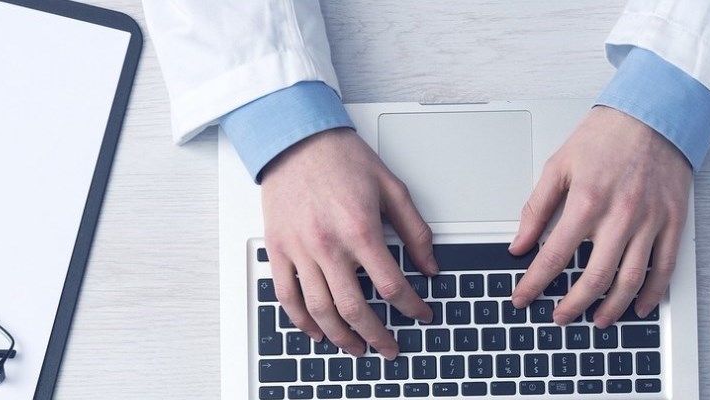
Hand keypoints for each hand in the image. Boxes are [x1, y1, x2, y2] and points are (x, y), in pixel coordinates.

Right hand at [261, 128, 438, 358]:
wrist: (297, 139)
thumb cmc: (342, 158)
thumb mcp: (392, 188)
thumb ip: (415, 230)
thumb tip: (430, 265)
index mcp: (360, 229)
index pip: (392, 285)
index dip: (412, 307)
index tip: (421, 314)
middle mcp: (328, 245)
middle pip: (355, 308)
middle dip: (377, 335)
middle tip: (389, 347)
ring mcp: (300, 250)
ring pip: (320, 310)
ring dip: (341, 337)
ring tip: (356, 347)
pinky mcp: (279, 249)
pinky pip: (287, 296)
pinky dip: (303, 321)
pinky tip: (317, 331)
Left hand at [508, 106, 690, 326]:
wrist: (654, 114)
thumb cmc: (606, 136)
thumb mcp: (559, 165)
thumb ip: (536, 207)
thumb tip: (519, 243)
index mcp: (587, 201)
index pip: (554, 256)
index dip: (535, 283)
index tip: (523, 298)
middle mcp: (620, 215)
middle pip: (595, 277)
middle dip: (573, 305)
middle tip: (560, 317)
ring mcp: (649, 221)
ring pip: (631, 279)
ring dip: (612, 308)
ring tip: (597, 321)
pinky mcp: (673, 222)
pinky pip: (664, 268)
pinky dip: (652, 293)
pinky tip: (639, 307)